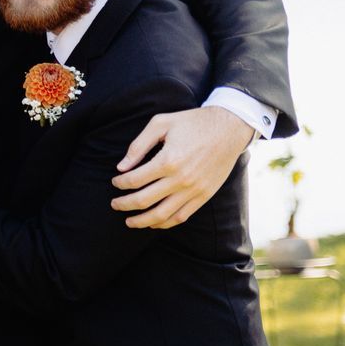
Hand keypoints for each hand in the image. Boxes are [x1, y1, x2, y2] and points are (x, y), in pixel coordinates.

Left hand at [111, 106, 254, 228]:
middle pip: (143, 200)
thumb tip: (120, 167)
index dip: (120, 183)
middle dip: (123, 204)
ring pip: (161, 215)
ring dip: (141, 221)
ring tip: (129, 221)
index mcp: (168, 160)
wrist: (230, 128)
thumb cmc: (192, 122)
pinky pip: (181, 216)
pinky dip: (164, 223)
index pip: (134, 180)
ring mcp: (194, 190)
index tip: (115, 181)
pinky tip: (153, 223)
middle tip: (114, 204)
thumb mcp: (161, 123)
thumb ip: (138, 145)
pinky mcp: (204, 195)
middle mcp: (180, 179)